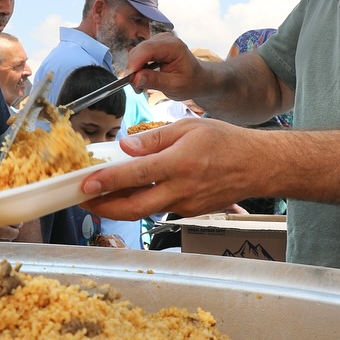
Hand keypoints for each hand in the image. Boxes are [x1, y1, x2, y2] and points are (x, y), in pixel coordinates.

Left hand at [80, 119, 259, 221]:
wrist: (258, 166)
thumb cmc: (225, 141)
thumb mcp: (188, 127)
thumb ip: (154, 138)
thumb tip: (125, 147)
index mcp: (180, 163)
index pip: (136, 175)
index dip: (107, 181)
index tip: (85, 184)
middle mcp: (182, 188)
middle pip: (134, 207)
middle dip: (103, 207)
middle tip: (82, 200)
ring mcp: (186, 205)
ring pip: (143, 212)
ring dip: (118, 207)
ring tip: (98, 196)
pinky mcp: (189, 212)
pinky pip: (159, 209)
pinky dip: (140, 203)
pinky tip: (129, 193)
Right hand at [124, 34, 203, 99]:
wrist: (198, 79)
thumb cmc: (190, 82)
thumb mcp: (174, 86)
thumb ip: (155, 81)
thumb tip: (135, 79)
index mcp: (173, 46)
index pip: (147, 50)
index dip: (134, 63)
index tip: (129, 80)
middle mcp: (164, 39)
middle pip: (139, 51)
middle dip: (133, 70)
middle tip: (137, 89)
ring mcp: (158, 41)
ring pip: (136, 53)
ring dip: (134, 70)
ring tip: (141, 86)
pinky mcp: (153, 46)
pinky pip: (138, 55)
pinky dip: (137, 68)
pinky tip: (143, 79)